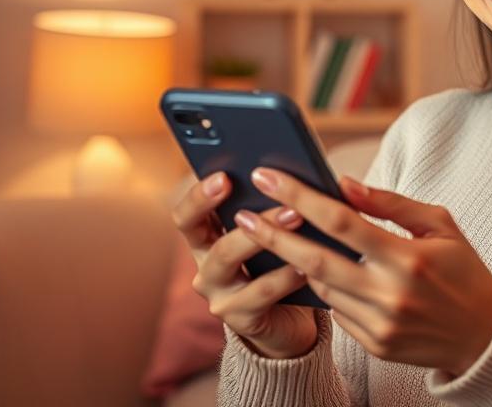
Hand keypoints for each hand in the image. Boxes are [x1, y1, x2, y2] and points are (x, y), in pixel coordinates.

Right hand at [170, 171, 319, 358]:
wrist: (293, 319)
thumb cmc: (281, 264)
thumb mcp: (270, 234)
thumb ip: (268, 207)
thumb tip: (290, 172)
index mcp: (207, 241)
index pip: (186, 217)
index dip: (199, 197)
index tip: (225, 176)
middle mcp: (206, 268)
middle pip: (208, 239)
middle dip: (248, 216)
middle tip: (282, 198)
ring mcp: (220, 296)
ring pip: (231, 261)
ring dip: (266, 237)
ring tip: (298, 217)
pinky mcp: (241, 320)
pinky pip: (261, 293)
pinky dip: (285, 275)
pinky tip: (306, 263)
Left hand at [234, 167, 491, 376]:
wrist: (485, 337)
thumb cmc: (463, 272)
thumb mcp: (439, 225)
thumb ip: (390, 204)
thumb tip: (344, 185)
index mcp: (409, 257)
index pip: (342, 221)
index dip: (301, 197)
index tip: (271, 178)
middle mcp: (391, 293)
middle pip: (316, 259)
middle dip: (273, 235)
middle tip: (244, 215)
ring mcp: (380, 324)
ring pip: (322, 287)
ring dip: (298, 261)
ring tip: (277, 237)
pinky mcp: (374, 346)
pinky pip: (337, 312)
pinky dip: (327, 288)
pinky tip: (321, 271)